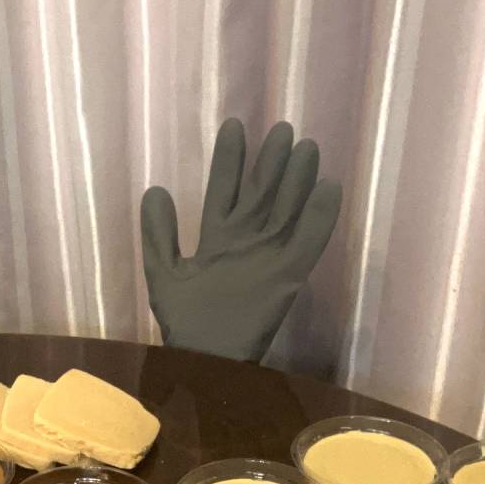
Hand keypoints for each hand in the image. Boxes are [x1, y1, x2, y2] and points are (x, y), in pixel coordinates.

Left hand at [140, 119, 341, 360]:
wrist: (205, 358)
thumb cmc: (185, 320)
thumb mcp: (163, 273)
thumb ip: (159, 234)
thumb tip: (154, 189)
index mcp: (217, 238)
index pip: (223, 189)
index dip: (229, 160)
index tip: (235, 126)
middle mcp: (245, 241)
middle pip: (261, 193)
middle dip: (270, 161)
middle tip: (281, 128)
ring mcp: (269, 255)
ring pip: (285, 209)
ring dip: (296, 179)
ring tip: (306, 147)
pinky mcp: (289, 275)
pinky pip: (309, 241)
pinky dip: (320, 217)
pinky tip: (330, 188)